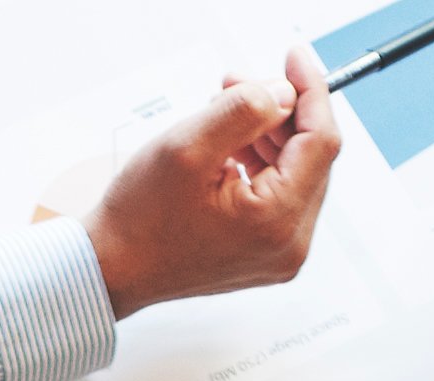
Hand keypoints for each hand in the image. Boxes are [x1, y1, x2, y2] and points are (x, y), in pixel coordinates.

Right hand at [72, 48, 344, 316]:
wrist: (113, 269)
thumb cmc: (139, 219)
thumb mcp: (187, 147)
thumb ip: (243, 110)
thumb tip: (284, 93)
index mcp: (277, 221)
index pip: (321, 141)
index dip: (311, 91)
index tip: (295, 58)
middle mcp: (289, 245)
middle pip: (311, 156)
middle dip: (280, 111)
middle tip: (238, 83)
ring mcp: (281, 254)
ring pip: (296, 172)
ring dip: (268, 134)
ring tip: (222, 114)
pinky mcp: (267, 253)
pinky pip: (280, 193)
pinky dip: (261, 162)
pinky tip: (229, 148)